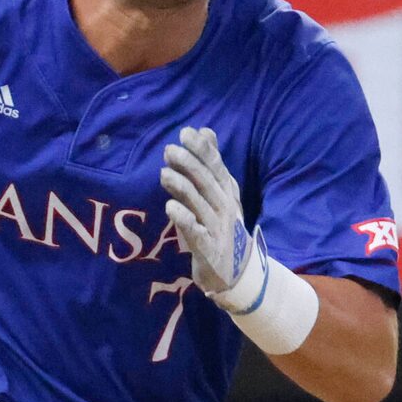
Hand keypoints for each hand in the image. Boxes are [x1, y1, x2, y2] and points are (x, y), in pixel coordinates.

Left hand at [159, 126, 263, 302]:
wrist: (237, 271)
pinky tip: (170, 207)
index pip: (216, 166)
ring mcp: (218, 228)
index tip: (186, 133)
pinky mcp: (208, 249)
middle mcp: (224, 207)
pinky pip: (196, 232)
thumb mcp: (222, 193)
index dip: (202, 150)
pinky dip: (184, 219)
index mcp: (227, 192)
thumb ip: (212, 164)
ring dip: (182, 188)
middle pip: (207, 183)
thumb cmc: (223, 226)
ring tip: (164, 174)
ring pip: (199, 204)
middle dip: (189, 164)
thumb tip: (205, 131)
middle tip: (169, 150)